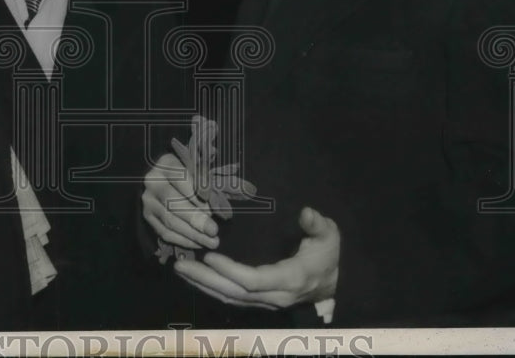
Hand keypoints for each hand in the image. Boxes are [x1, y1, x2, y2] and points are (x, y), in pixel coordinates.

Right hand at [142, 153, 219, 249]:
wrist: (163, 180)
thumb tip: (216, 204)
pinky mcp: (148, 216)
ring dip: (192, 234)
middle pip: (173, 202)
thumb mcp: (196, 168)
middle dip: (195, 218)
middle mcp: (153, 181)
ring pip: (170, 220)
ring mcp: (148, 201)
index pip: (182, 177)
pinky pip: (165, 232)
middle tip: (213, 231)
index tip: (211, 204)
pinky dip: (183, 240)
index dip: (197, 191)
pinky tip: (198, 243)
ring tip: (211, 242)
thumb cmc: (188, 173)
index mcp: (166, 164)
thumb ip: (206, 182)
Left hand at [174, 206, 338, 309]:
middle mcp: (274, 296)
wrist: (335, 284)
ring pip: (229, 298)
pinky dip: (211, 288)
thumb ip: (317, 225)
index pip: (253, 281)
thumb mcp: (329, 236)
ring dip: (203, 285)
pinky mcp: (259, 302)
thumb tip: (306, 212)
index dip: (229, 271)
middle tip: (179, 264)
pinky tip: (195, 278)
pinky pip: (232, 298)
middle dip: (204, 279)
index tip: (208, 256)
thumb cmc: (328, 255)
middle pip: (233, 293)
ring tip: (180, 269)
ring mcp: (266, 302)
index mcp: (289, 279)